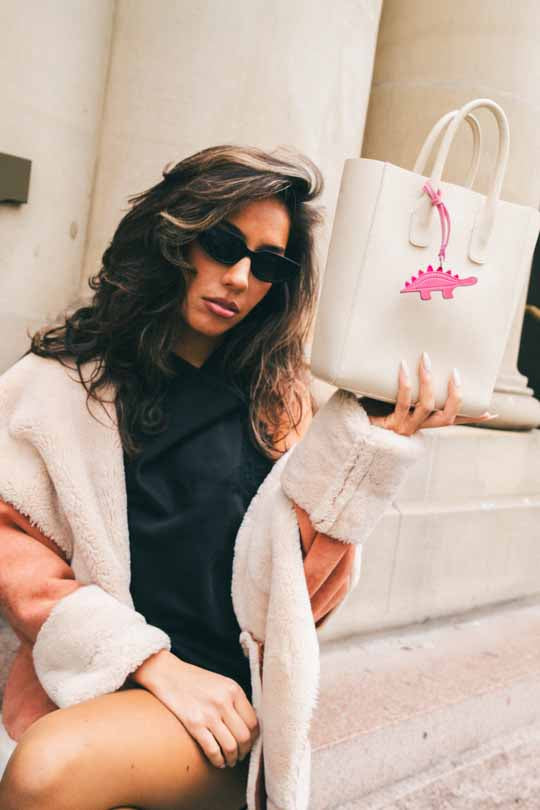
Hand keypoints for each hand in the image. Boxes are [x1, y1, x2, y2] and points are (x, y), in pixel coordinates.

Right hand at [129, 649, 258, 768]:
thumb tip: (249, 725)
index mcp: (233, 689)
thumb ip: (235, 700)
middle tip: (241, 755)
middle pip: (244, 736)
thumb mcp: (221, 683)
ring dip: (233, 758)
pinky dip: (218, 760)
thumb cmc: (195, 680)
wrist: (168, 674)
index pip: (253, 721)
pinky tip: (218, 761)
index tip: (250, 743)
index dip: (254, 737)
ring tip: (230, 761)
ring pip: (231, 746)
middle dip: (245, 751)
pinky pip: (212, 749)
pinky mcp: (194, 724)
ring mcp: (209, 713)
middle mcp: (223, 701)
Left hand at [360, 353, 497, 435]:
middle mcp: (418, 428)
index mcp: (423, 423)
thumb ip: (406, 390)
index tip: (491, 411)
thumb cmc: (370, 411)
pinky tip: (403, 367)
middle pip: (448, 417)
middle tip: (456, 373)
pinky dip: (405, 383)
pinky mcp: (390, 424)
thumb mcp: (392, 401)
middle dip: (455, 395)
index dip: (471, 417)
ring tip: (425, 360)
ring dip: (428, 382)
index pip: (452, 420)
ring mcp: (405, 427)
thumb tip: (411, 358)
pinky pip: (403, 401)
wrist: (349, 430)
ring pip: (427, 406)